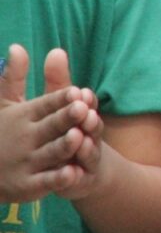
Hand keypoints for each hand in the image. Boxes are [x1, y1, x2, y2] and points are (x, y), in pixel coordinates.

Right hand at [0, 46, 98, 201]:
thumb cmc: (1, 132)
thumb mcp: (5, 105)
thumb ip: (13, 77)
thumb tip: (17, 47)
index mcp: (23, 116)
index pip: (45, 104)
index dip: (61, 99)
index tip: (77, 91)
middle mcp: (26, 138)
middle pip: (51, 126)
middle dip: (65, 118)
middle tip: (81, 108)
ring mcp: (27, 162)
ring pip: (50, 153)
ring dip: (64, 146)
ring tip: (79, 137)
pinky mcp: (28, 185)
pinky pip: (47, 181)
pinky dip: (60, 178)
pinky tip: (74, 173)